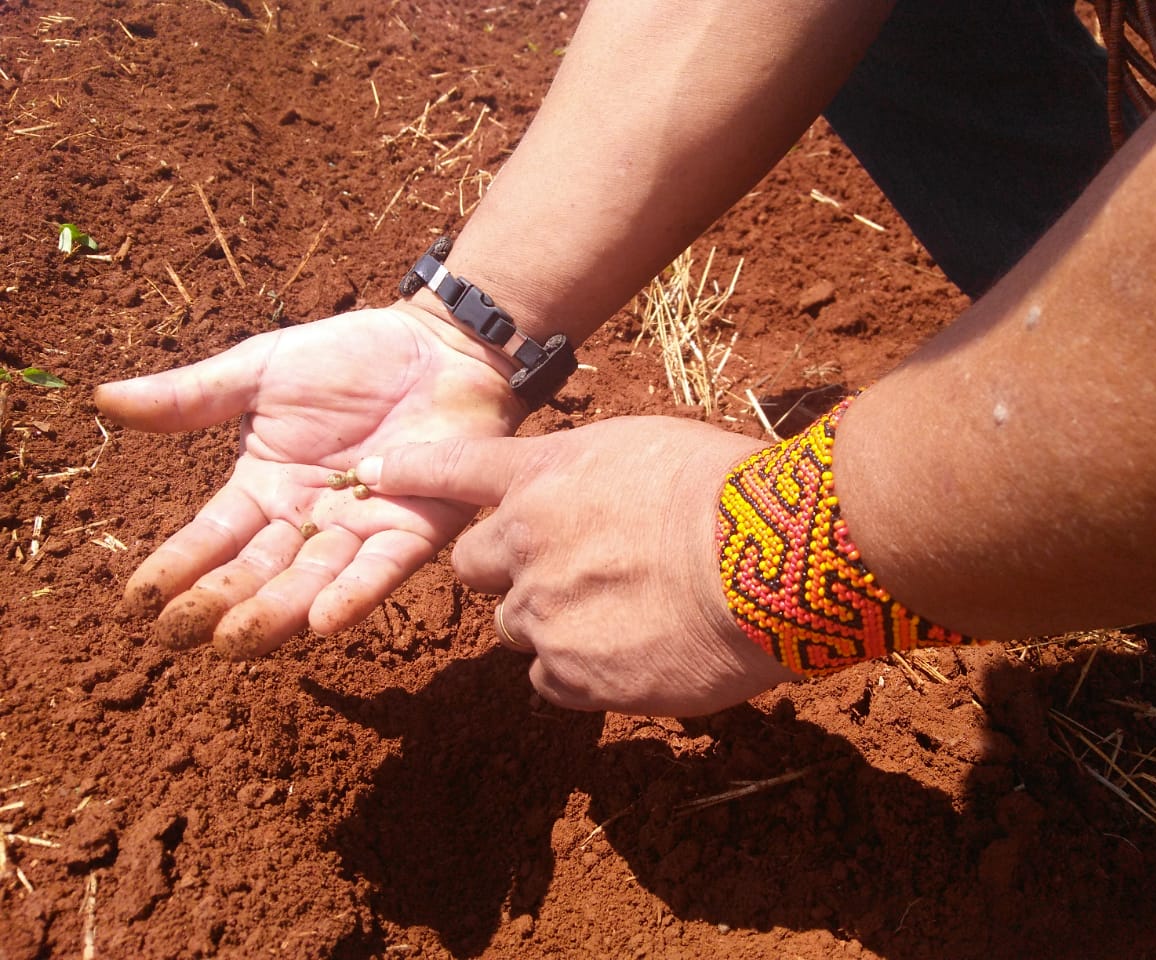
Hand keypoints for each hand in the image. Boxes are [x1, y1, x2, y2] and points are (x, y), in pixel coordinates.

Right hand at [95, 303, 525, 657]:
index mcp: (264, 489)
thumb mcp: (261, 372)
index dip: (176, 566)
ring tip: (237, 640)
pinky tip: (323, 621)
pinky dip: (355, 594)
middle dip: (217, 603)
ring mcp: (359, 530)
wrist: (438, 347)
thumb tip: (104, 399)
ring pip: (311, 581)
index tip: (136, 600)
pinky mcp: (415, 529)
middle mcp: (306, 521)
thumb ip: (192, 396)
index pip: (212, 537)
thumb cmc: (351, 357)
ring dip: (276, 612)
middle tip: (179, 635)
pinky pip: (380, 569)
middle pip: (256, 572)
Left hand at [355, 417, 799, 715]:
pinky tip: (639, 656)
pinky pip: (555, 683)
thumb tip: (599, 505)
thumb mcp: (654, 449)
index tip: (370, 474)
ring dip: (558, 625)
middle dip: (511, 573)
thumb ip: (600, 478)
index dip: (412, 472)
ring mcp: (543, 613)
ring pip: (520, 629)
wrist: (766, 561)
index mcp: (545, 477)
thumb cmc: (728, 490)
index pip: (456, 471)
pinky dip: (586, 673)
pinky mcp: (573, 675)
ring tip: (631, 616)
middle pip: (478, 569)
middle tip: (575, 574)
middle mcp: (525, 542)